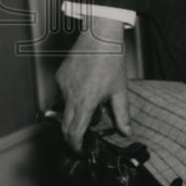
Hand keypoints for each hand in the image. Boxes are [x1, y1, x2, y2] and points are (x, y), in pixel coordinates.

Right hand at [55, 16, 131, 151]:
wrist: (100, 36)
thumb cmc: (111, 59)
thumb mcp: (120, 90)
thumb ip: (122, 114)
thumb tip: (126, 131)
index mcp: (85, 101)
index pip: (74, 132)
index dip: (76, 145)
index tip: (80, 149)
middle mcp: (70, 95)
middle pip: (64, 125)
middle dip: (71, 136)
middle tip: (81, 139)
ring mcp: (62, 85)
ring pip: (63, 108)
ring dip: (72, 114)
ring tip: (89, 107)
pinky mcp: (59, 76)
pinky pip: (62, 93)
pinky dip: (70, 97)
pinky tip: (84, 89)